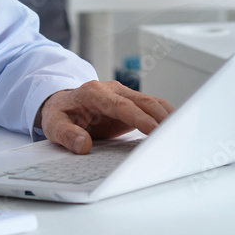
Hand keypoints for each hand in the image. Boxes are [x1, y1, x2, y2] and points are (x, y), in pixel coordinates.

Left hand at [40, 81, 173, 153]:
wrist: (62, 103)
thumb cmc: (59, 114)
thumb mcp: (53, 125)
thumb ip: (67, 135)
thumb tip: (83, 145)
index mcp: (93, 93)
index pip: (121, 105)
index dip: (140, 118)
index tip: (154, 130)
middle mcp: (112, 89)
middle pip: (143, 101)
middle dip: (162, 117)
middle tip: (176, 134)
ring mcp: (123, 94)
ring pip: (151, 102)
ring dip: (167, 116)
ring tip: (182, 132)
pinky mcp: (131, 102)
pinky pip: (152, 107)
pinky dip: (165, 116)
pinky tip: (175, 127)